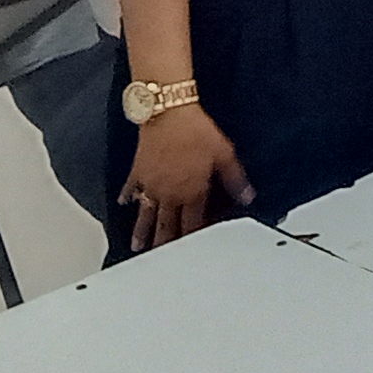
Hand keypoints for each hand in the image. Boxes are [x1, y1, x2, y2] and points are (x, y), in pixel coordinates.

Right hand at [119, 105, 254, 250]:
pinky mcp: (138, 171)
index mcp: (192, 193)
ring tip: (137, 246)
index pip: (194, 224)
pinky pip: (131, 189)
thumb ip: (236, 179)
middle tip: (159, 260)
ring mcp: (151, 184)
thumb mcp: (224, 154)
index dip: (195, 238)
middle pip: (166, 226)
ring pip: (146, 215)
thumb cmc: (194, 130)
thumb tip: (248, 196)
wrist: (168, 113)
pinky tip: (125, 204)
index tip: (194, 249)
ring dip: (142, 232)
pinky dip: (128, 197)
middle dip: (164, 244)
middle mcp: (170, 194)